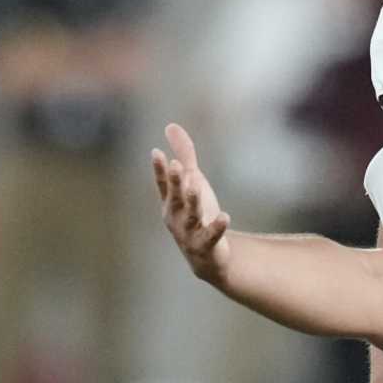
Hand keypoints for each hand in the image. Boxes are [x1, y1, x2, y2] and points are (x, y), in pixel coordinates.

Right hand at [150, 122, 231, 285]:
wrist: (207, 256)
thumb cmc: (196, 213)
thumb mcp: (193, 181)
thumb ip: (184, 156)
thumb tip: (171, 126)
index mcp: (170, 202)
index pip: (163, 184)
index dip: (160, 170)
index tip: (157, 152)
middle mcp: (175, 217)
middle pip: (175, 198)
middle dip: (175, 182)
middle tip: (175, 165)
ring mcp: (189, 232)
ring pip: (190, 216)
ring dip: (192, 201)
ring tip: (197, 185)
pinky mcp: (206, 245)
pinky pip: (211, 235)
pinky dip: (217, 227)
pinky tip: (225, 216)